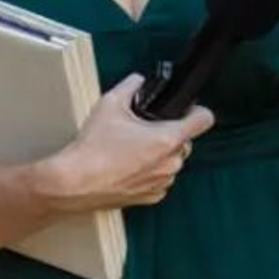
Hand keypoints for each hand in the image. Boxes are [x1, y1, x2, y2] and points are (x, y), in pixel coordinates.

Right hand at [38, 75, 213, 211]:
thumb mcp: (109, 104)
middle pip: (185, 141)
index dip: (196, 110)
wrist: (75, 183)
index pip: (204, 120)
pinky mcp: (152, 197)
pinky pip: (160, 180)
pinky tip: (129, 167)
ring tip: (132, 150)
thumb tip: (138, 80)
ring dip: (160, 155)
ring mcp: (163, 182)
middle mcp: (171, 163)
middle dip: (170, 134)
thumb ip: (130, 86)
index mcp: (168, 139)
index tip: (185, 110)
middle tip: (143, 130)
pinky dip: (150, 173)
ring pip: (172, 162)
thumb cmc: (93, 148)